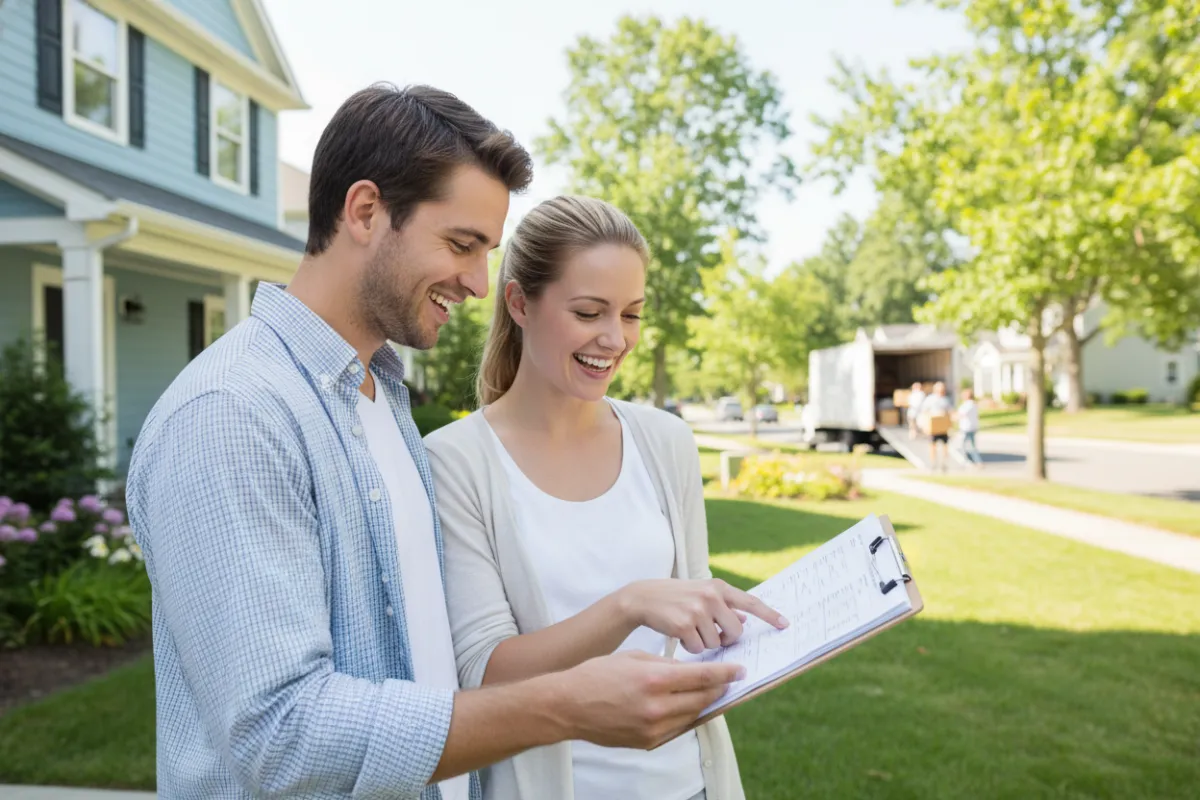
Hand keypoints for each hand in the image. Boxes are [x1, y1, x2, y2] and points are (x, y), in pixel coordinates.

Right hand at [553, 651, 743, 749]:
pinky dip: (686, 716)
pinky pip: (677, 728)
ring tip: (711, 692)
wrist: (568, 705)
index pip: (702, 677)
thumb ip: (667, 665)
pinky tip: (689, 706)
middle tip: (729, 680)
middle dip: (719, 688)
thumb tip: (692, 672)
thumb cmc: (598, 674)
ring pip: (692, 715)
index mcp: (654, 679)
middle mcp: (657, 706)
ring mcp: (653, 728)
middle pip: (702, 698)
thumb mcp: (634, 658)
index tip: (740, 670)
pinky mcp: (648, 742)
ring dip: (704, 703)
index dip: (725, 674)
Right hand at [618, 578, 788, 653]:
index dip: (769, 614)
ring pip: (716, 643)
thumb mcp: (701, 595)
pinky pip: (699, 648)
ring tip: (690, 630)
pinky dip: (691, 647)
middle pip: (736, 631)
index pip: (750, 601)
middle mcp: (711, 596)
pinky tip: (680, 635)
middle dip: (727, 639)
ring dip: (704, 643)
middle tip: (713, 635)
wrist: (643, 597)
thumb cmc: (676, 598)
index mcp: (718, 587)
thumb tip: (744, 621)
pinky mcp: (684, 624)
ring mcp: (697, 610)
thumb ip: (723, 606)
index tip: (784, 625)